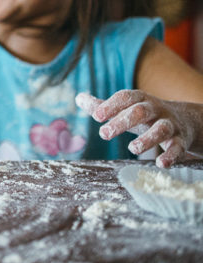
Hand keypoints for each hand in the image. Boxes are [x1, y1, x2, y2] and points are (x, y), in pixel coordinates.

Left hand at [76, 90, 202, 167]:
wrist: (184, 120)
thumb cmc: (145, 116)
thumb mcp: (125, 109)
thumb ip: (102, 106)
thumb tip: (78, 98)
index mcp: (139, 99)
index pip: (125, 98)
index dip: (111, 105)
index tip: (96, 116)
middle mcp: (155, 110)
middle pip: (140, 112)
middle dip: (122, 122)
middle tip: (103, 134)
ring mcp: (170, 125)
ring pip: (161, 129)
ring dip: (148, 138)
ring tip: (132, 148)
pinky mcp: (181, 141)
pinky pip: (178, 147)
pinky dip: (170, 155)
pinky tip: (160, 164)